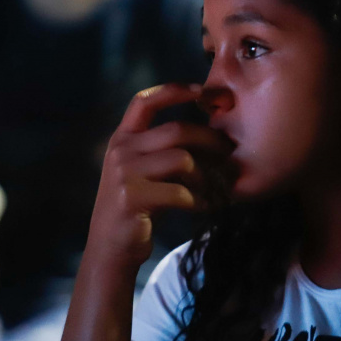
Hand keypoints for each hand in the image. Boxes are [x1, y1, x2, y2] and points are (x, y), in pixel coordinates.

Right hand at [85, 84, 232, 268]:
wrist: (110, 250)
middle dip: (210, 139)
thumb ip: (162, 149)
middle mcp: (120, 150)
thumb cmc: (138, 210)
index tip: (201, 90)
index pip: (145, 101)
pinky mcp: (132, 198)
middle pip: (176, 130)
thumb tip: (211, 133)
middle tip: (230, 152)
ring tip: (215, 189)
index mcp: (122, 139)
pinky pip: (181, 191)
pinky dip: (200, 200)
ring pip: (183, 159)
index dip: (174, 91)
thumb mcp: (142, 172)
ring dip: (207, 175)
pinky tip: (205, 207)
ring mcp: (123, 173)